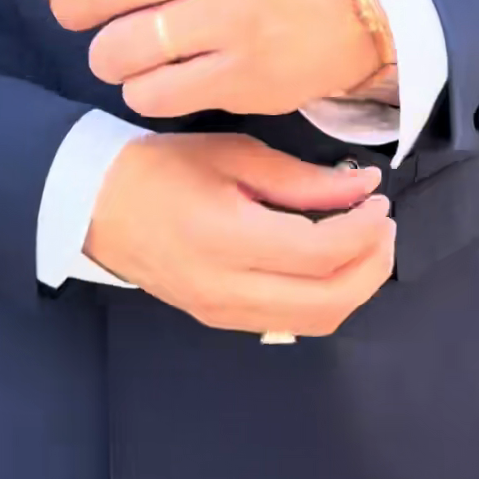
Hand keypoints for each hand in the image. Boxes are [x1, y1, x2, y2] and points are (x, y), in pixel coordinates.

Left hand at [12, 0, 388, 118]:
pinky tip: (158, 82)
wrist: (342, 15)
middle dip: (70, 10)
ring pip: (118, 47)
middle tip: (78, 21)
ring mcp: (232, 15)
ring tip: (125, 55)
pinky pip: (151, 93)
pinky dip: (141, 92)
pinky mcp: (242, 73)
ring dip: (105, 59)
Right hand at [86, 133, 395, 335]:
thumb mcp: (233, 155)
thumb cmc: (160, 169)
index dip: (364, 230)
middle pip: (329, 300)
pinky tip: (331, 264)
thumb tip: (364, 187)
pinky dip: (325, 298)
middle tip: (383, 228)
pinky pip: (292, 322)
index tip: (379, 202)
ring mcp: (223, 312)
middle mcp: (226, 287)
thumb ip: (303, 179)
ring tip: (365, 246)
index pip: (321, 253)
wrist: (94, 206)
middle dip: (372, 266)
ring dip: (354, 287)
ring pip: (316, 321)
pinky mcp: (221, 320)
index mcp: (226, 238)